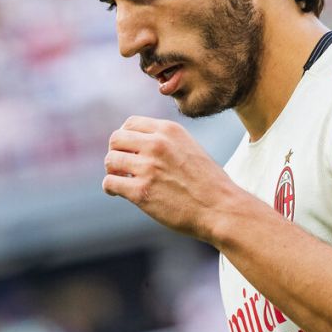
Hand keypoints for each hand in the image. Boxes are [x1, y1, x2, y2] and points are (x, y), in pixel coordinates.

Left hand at [103, 115, 237, 242]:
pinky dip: (110, 188)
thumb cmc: (208, 182)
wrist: (221, 208)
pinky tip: (118, 192)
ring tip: (122, 180)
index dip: (125, 138)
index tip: (129, 151)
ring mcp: (148, 167)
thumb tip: (138, 145)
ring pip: (110, 160)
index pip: (130, 123)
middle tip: (123, 167)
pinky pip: (110, 182)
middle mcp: (156, 144)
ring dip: (113, 171)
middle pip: (116, 139)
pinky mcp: (141, 191)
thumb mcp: (189, 148)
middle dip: (116, 152)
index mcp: (169, 130)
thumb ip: (165, 141)